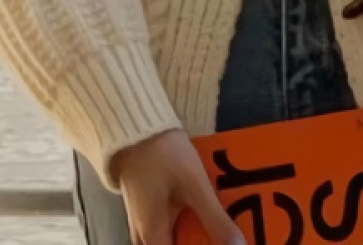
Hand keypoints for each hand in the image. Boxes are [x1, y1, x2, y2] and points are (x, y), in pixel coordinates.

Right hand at [112, 131, 245, 244]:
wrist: (136, 128)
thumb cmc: (164, 156)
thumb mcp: (195, 186)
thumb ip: (216, 220)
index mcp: (153, 238)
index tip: (222, 242)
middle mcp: (144, 238)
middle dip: (201, 239)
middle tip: (226, 233)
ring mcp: (143, 224)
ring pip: (172, 239)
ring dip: (195, 233)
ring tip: (220, 225)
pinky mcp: (147, 209)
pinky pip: (168, 229)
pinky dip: (187, 225)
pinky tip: (205, 215)